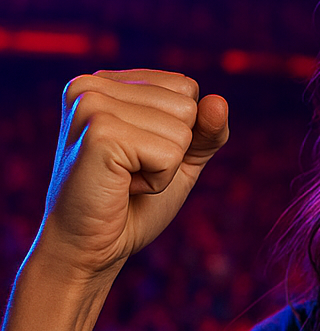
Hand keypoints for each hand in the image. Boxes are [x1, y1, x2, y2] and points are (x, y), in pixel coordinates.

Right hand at [34, 69, 228, 280]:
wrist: (89, 248)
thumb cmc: (132, 204)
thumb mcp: (180, 159)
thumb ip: (206, 130)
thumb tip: (219, 101)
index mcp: (106, 81)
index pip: (186, 87)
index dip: (179, 133)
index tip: (138, 154)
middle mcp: (92, 84)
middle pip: (188, 105)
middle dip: (172, 150)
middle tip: (130, 171)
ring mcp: (92, 105)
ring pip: (182, 130)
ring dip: (165, 167)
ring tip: (125, 179)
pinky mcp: (100, 133)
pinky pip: (170, 154)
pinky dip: (158, 181)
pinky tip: (123, 187)